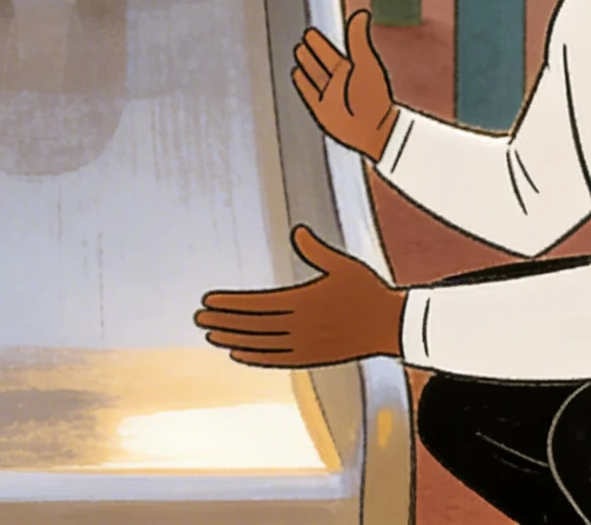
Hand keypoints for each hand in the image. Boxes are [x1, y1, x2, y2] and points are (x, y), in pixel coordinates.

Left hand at [196, 225, 404, 367]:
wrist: (392, 326)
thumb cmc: (368, 291)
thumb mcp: (342, 264)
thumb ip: (315, 250)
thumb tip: (297, 230)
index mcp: (303, 301)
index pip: (256, 304)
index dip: (230, 304)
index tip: (207, 301)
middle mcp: (300, 326)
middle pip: (252, 325)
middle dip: (223, 321)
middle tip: (197, 318)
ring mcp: (305, 345)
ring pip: (260, 344)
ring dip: (233, 339)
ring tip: (211, 335)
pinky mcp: (312, 357)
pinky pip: (277, 360)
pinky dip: (255, 357)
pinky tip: (237, 354)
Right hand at [294, 10, 397, 159]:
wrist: (372, 129)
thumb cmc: (373, 98)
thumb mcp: (366, 62)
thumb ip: (358, 39)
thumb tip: (361, 14)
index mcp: (350, 67)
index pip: (329, 50)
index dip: (319, 41)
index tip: (311, 31)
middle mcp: (338, 80)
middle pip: (320, 61)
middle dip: (312, 50)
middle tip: (304, 38)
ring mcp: (328, 95)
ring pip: (313, 74)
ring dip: (306, 63)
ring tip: (299, 51)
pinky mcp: (321, 109)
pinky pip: (308, 92)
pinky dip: (302, 82)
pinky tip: (297, 74)